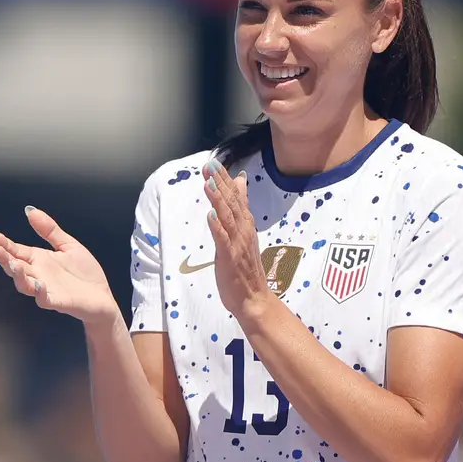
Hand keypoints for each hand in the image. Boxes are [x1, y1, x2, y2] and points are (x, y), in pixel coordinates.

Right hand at [0, 206, 119, 325]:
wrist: (102, 297)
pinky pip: (44, 299)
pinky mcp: (58, 301)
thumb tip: (31, 210)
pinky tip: (38, 283)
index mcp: (39, 260)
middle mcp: (38, 274)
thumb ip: (49, 230)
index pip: (16, 251)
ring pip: (24, 284)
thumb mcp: (68, 245)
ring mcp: (46, 289)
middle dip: (3, 258)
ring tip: (12, 263)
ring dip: (17, 274)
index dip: (4, 244)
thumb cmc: (85, 274)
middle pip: (15, 267)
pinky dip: (39, 292)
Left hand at [202, 158, 275, 324]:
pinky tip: (210, 214)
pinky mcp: (230, 258)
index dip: (225, 180)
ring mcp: (237, 244)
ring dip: (218, 199)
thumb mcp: (243, 233)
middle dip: (220, 183)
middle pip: (231, 203)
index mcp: (245, 225)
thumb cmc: (245, 268)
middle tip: (210, 165)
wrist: (254, 299)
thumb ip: (240, 208)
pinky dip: (217, 226)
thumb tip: (239, 183)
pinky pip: (223, 240)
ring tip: (209, 183)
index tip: (215, 163)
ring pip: (227, 217)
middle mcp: (243, 231)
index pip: (236, 197)